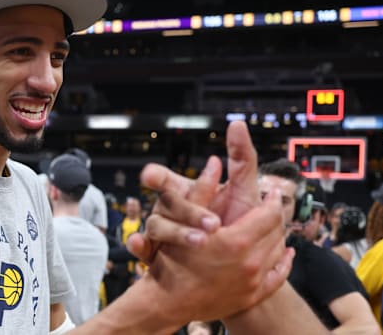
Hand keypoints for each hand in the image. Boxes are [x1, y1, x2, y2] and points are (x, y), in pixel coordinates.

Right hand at [128, 121, 266, 261]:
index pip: (164, 178)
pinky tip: (140, 247)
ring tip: (203, 240)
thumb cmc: (235, 217)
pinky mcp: (157, 254)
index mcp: (184, 190)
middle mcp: (169, 209)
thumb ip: (241, 159)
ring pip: (156, 228)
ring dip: (177, 232)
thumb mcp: (242, 189)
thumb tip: (238, 124)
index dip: (154, 175)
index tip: (149, 175)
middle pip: (169, 204)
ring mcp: (162, 231)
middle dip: (190, 211)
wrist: (231, 258)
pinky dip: (139, 248)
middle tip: (215, 222)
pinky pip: (144, 250)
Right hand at [135, 170, 292, 321]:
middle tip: (270, 207)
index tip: (270, 193)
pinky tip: (283, 253)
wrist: (168, 302)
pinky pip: (278, 276)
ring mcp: (253, 281)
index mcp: (236, 241)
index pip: (269, 214)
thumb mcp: (183, 220)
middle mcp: (250, 262)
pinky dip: (283, 262)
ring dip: (277, 236)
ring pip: (277, 251)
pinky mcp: (253, 295)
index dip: (271, 200)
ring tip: (270, 226)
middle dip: (274, 216)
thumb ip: (201, 190)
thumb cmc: (172, 260)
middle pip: (276, 231)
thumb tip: (214, 162)